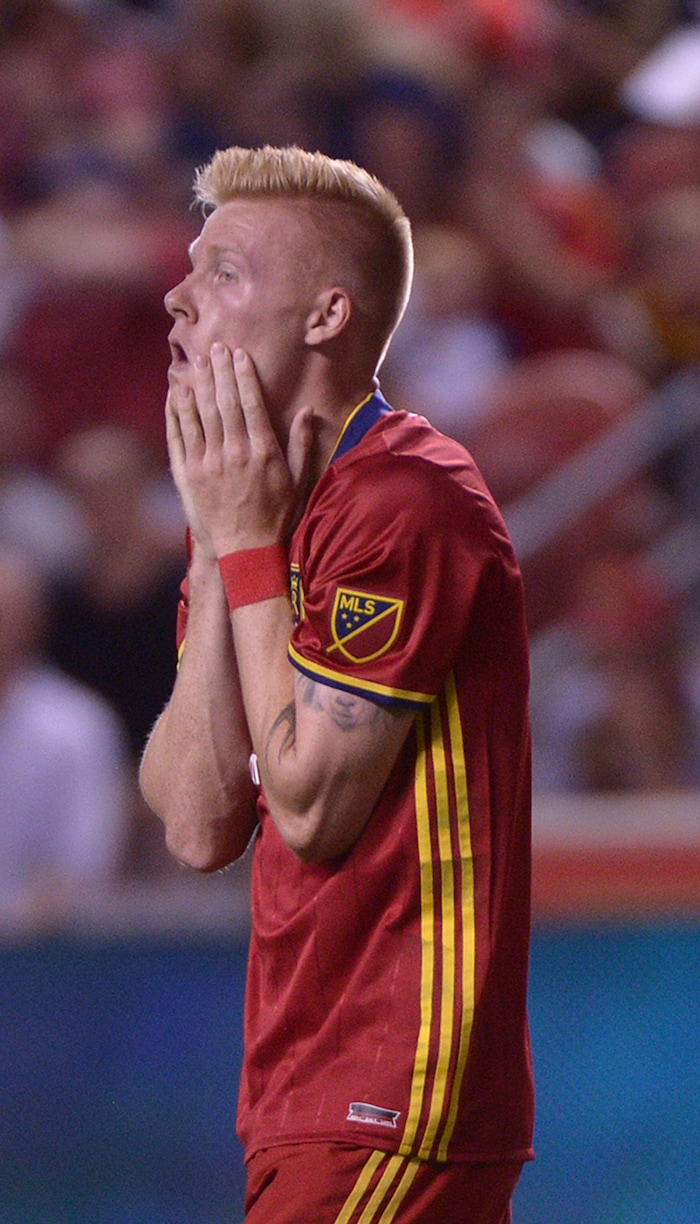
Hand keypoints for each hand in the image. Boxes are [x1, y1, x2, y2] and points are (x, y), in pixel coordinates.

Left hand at [166, 345, 313, 556]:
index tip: (239, 355)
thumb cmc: (276, 515)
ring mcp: (207, 463)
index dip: (244, 375)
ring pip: (199, 414)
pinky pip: (179, 436)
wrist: (244, 550)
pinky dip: (177, 412)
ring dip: (198, 384)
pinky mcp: (187, 474)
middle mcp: (233, 453)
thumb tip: (308, 410)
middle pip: (224, 402)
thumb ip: (302, 443)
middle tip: (215, 347)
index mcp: (262, 452)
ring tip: (197, 362)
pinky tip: (177, 393)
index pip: (251, 403)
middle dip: (219, 371)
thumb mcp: (298, 480)